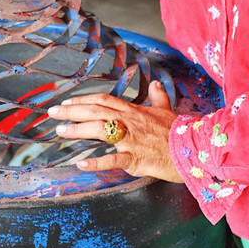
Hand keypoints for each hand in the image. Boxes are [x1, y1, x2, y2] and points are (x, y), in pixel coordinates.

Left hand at [49, 82, 183, 182]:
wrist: (196, 150)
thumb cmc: (180, 132)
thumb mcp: (167, 110)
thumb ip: (158, 97)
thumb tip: (155, 84)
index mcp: (134, 111)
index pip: (103, 100)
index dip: (83, 100)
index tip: (67, 102)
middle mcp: (130, 122)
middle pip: (95, 111)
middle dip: (72, 111)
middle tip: (53, 113)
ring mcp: (132, 140)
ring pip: (100, 130)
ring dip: (78, 130)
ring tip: (60, 131)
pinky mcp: (136, 158)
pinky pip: (113, 160)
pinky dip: (96, 163)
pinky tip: (81, 163)